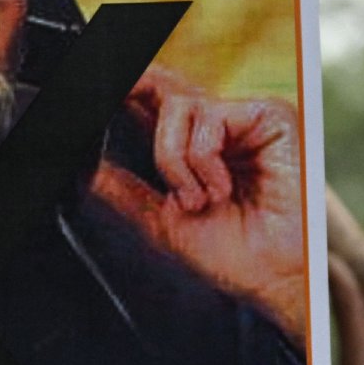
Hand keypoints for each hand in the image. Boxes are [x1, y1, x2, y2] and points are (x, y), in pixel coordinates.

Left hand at [89, 65, 307, 341]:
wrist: (278, 277)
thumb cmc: (236, 254)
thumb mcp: (163, 221)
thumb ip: (125, 190)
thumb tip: (85, 167)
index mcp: (194, 145)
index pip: (151, 102)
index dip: (125, 94)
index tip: (93, 99)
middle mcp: (219, 124)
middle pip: (159, 86)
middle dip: (132, 94)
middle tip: (121, 115)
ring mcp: (244, 116)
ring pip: (175, 105)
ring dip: (173, 160)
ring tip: (199, 199)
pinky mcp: (268, 114)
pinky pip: (207, 117)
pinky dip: (202, 160)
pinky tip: (222, 189)